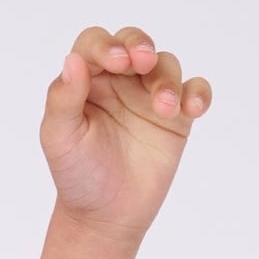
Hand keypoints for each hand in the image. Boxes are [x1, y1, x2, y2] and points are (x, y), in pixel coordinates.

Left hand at [39, 25, 211, 250]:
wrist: (105, 215)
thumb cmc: (78, 173)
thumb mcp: (60, 138)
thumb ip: (62, 99)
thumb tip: (72, 60)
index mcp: (88, 79)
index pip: (95, 44)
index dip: (105, 45)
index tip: (115, 61)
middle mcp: (120, 80)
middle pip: (135, 44)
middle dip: (141, 46)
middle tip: (143, 62)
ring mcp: (149, 96)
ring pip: (166, 65)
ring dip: (167, 79)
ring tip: (164, 108)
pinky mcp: (176, 117)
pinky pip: (194, 90)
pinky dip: (198, 93)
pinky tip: (193, 107)